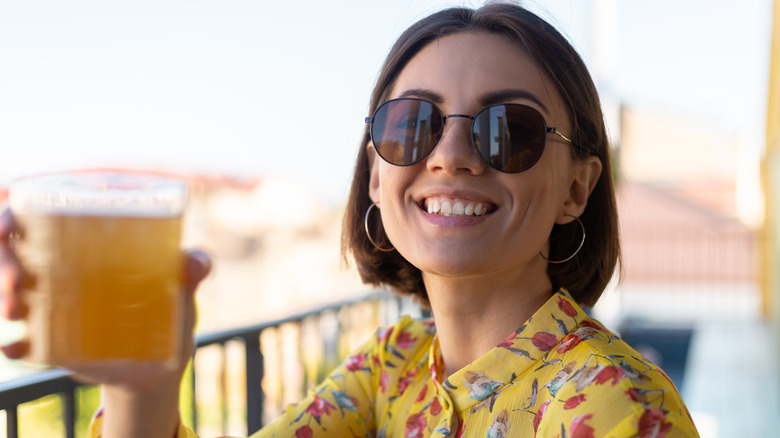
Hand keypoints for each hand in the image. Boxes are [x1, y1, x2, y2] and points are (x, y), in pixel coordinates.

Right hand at [1, 205, 212, 436]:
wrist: (161, 369)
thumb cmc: (172, 312)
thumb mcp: (183, 287)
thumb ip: (194, 268)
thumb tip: (196, 263)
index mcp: (93, 242)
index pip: (42, 213)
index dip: (12, 214)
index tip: (8, 225)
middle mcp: (65, 268)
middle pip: (15, 248)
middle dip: (2, 259)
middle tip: (16, 282)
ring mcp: (54, 303)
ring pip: (9, 286)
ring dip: (2, 294)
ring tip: (16, 312)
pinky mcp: (52, 340)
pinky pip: (19, 340)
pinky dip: (14, 345)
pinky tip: (15, 348)